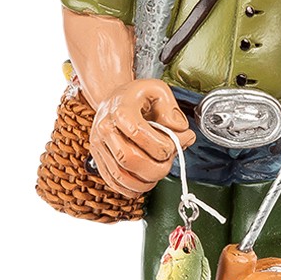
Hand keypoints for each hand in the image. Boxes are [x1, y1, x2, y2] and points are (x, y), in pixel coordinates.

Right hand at [89, 79, 195, 197]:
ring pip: (120, 175)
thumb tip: (182, 132)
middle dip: (155, 168)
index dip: (161, 145)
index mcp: (120, 109)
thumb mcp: (159, 90)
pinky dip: (130, 189)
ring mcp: (99, 145)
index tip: (173, 146)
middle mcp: (105, 128)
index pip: (139, 133)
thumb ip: (173, 111)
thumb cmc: (137, 96)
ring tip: (158, 175)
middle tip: (168, 164)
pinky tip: (144, 183)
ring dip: (144, 182)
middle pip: (128, 158)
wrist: (114, 98)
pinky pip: (112, 181)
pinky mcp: (98, 158)